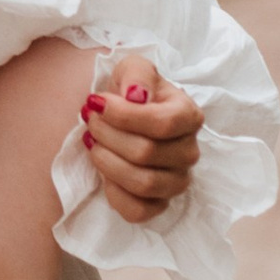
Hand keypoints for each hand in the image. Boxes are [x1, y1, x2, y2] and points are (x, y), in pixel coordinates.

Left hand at [79, 59, 202, 222]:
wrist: (121, 116)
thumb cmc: (130, 92)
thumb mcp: (132, 69)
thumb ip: (137, 74)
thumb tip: (136, 96)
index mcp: (189, 116)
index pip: (163, 123)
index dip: (124, 115)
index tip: (96, 102)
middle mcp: (189, 151)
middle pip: (146, 153)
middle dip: (108, 135)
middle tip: (89, 121)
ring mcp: (177, 181)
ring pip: (143, 184)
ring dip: (107, 163)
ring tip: (93, 144)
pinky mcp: (159, 204)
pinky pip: (138, 211)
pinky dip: (114, 194)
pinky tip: (103, 173)